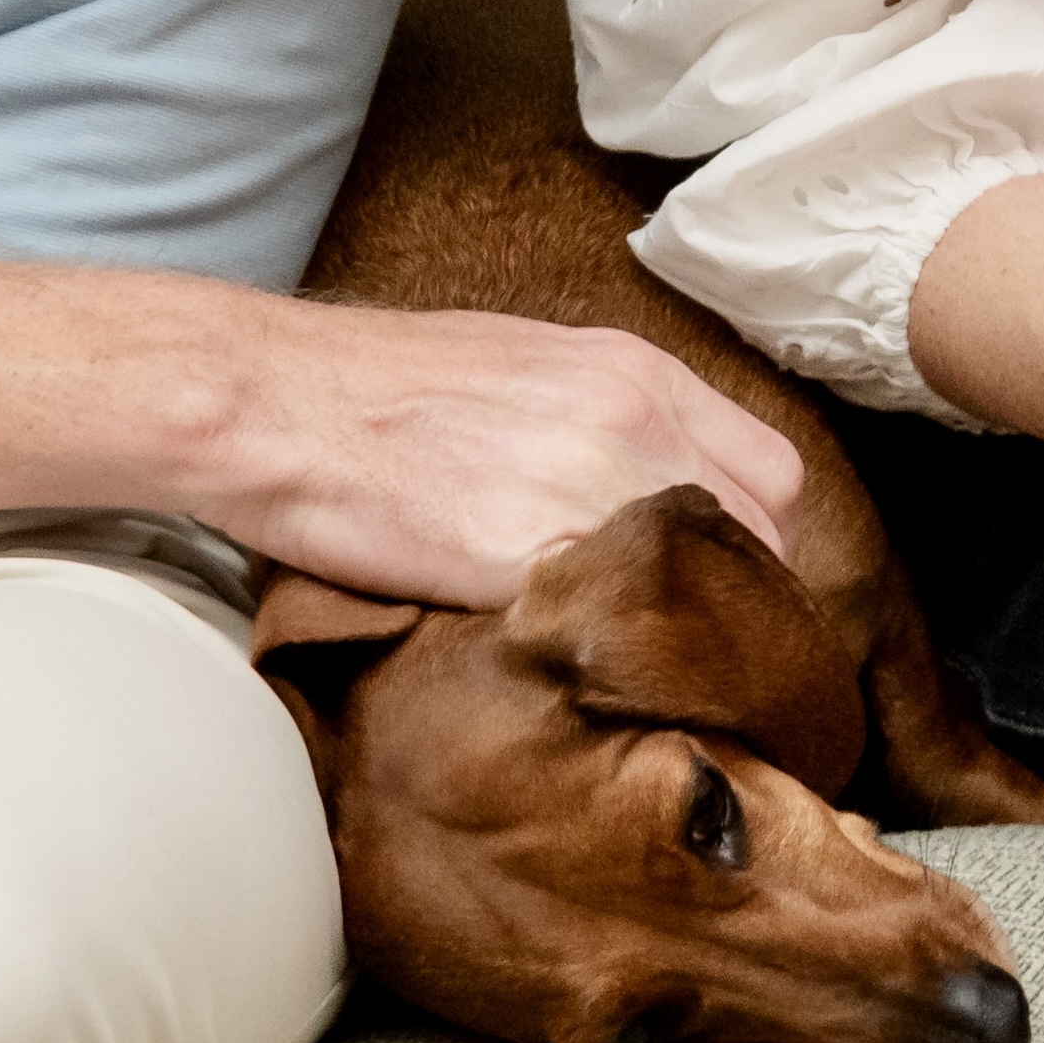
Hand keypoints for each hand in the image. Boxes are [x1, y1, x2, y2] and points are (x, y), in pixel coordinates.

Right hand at [209, 302, 807, 612]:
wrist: (270, 398)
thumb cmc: (370, 389)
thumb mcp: (521, 370)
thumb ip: (602, 424)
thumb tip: (640, 493)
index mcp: (636, 372)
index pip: (773, 480)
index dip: (755, 548)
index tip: (722, 593)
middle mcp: (634, 419)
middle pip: (762, 546)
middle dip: (738, 605)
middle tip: (686, 648)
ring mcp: (587, 487)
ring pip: (704, 595)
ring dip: (683, 639)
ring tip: (637, 670)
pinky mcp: (527, 557)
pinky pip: (616, 629)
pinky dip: (610, 660)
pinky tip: (576, 673)